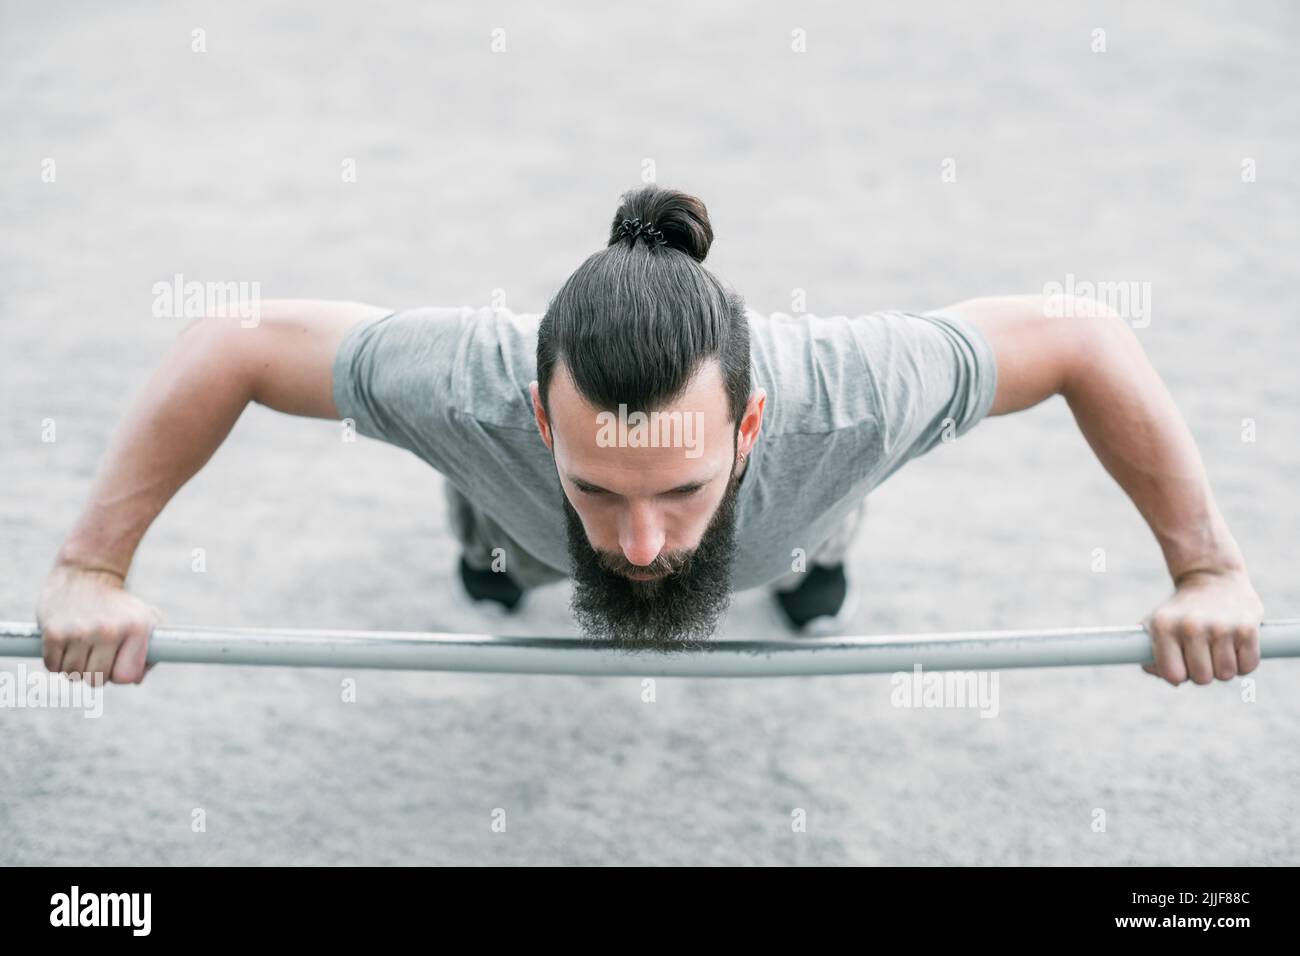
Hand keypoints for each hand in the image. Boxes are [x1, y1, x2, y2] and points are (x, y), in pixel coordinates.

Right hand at [36, 563, 161, 684]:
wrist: (87, 572)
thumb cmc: (119, 604)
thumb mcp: (145, 619)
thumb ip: (151, 651)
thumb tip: (137, 681)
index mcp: (136, 628)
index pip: (127, 677)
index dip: (120, 675)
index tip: (116, 664)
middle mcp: (109, 630)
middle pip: (97, 680)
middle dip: (96, 672)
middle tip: (95, 654)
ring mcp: (80, 632)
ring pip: (73, 675)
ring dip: (75, 667)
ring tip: (81, 646)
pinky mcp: (53, 632)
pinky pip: (53, 667)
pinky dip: (56, 660)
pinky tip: (66, 643)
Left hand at [1142, 568, 1262, 685]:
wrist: (1212, 578)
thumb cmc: (1180, 612)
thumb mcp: (1155, 626)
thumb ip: (1149, 656)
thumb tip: (1172, 681)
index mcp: (1164, 627)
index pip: (1173, 675)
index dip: (1179, 675)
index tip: (1182, 663)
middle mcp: (1191, 626)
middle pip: (1202, 679)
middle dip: (1202, 672)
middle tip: (1202, 654)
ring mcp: (1221, 627)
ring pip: (1226, 675)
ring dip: (1223, 667)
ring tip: (1217, 647)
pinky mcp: (1248, 628)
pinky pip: (1248, 667)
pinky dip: (1243, 662)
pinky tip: (1234, 645)